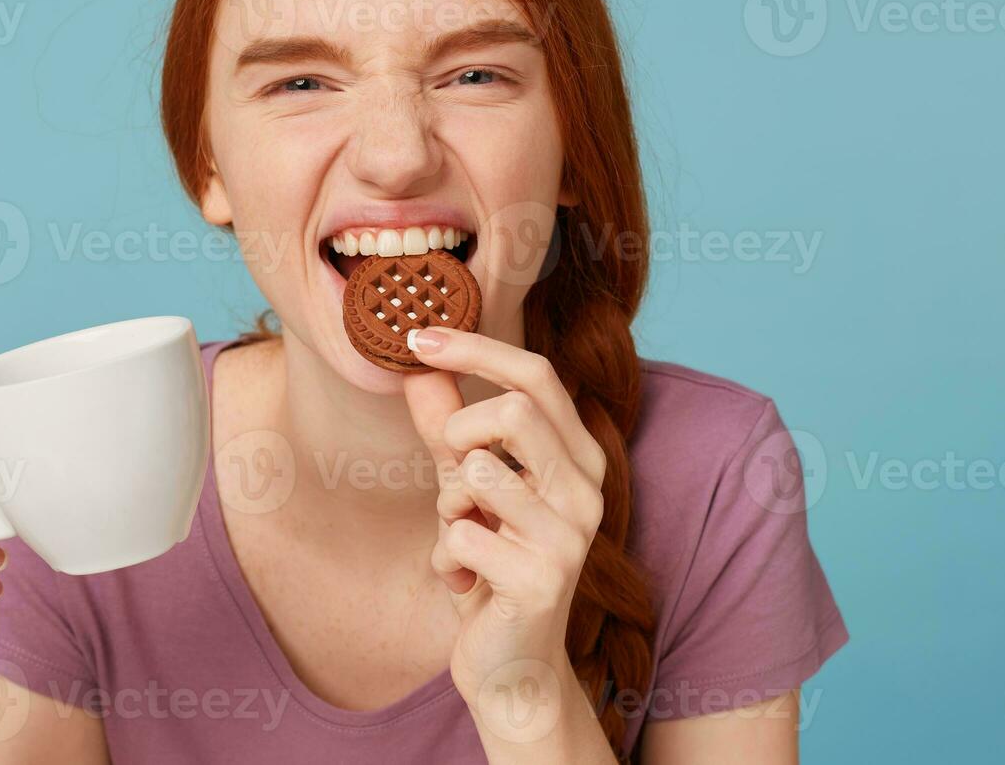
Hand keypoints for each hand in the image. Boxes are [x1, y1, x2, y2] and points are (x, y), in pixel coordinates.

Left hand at [402, 328, 606, 729]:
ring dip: (448, 504)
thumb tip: (416, 365)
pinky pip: (458, 534)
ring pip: (476, 471)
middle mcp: (587, 489)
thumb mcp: (465, 485)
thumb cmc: (491, 562)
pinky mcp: (543, 580)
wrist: (512, 666)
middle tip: (451, 472)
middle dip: (459, 432)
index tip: (417, 337)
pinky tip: (465, 581)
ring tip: (463, 535)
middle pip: (513, 410)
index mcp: (577, 455)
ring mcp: (571, 536)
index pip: (536, 374)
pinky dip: (443, 557)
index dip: (474, 348)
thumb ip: (447, 425)